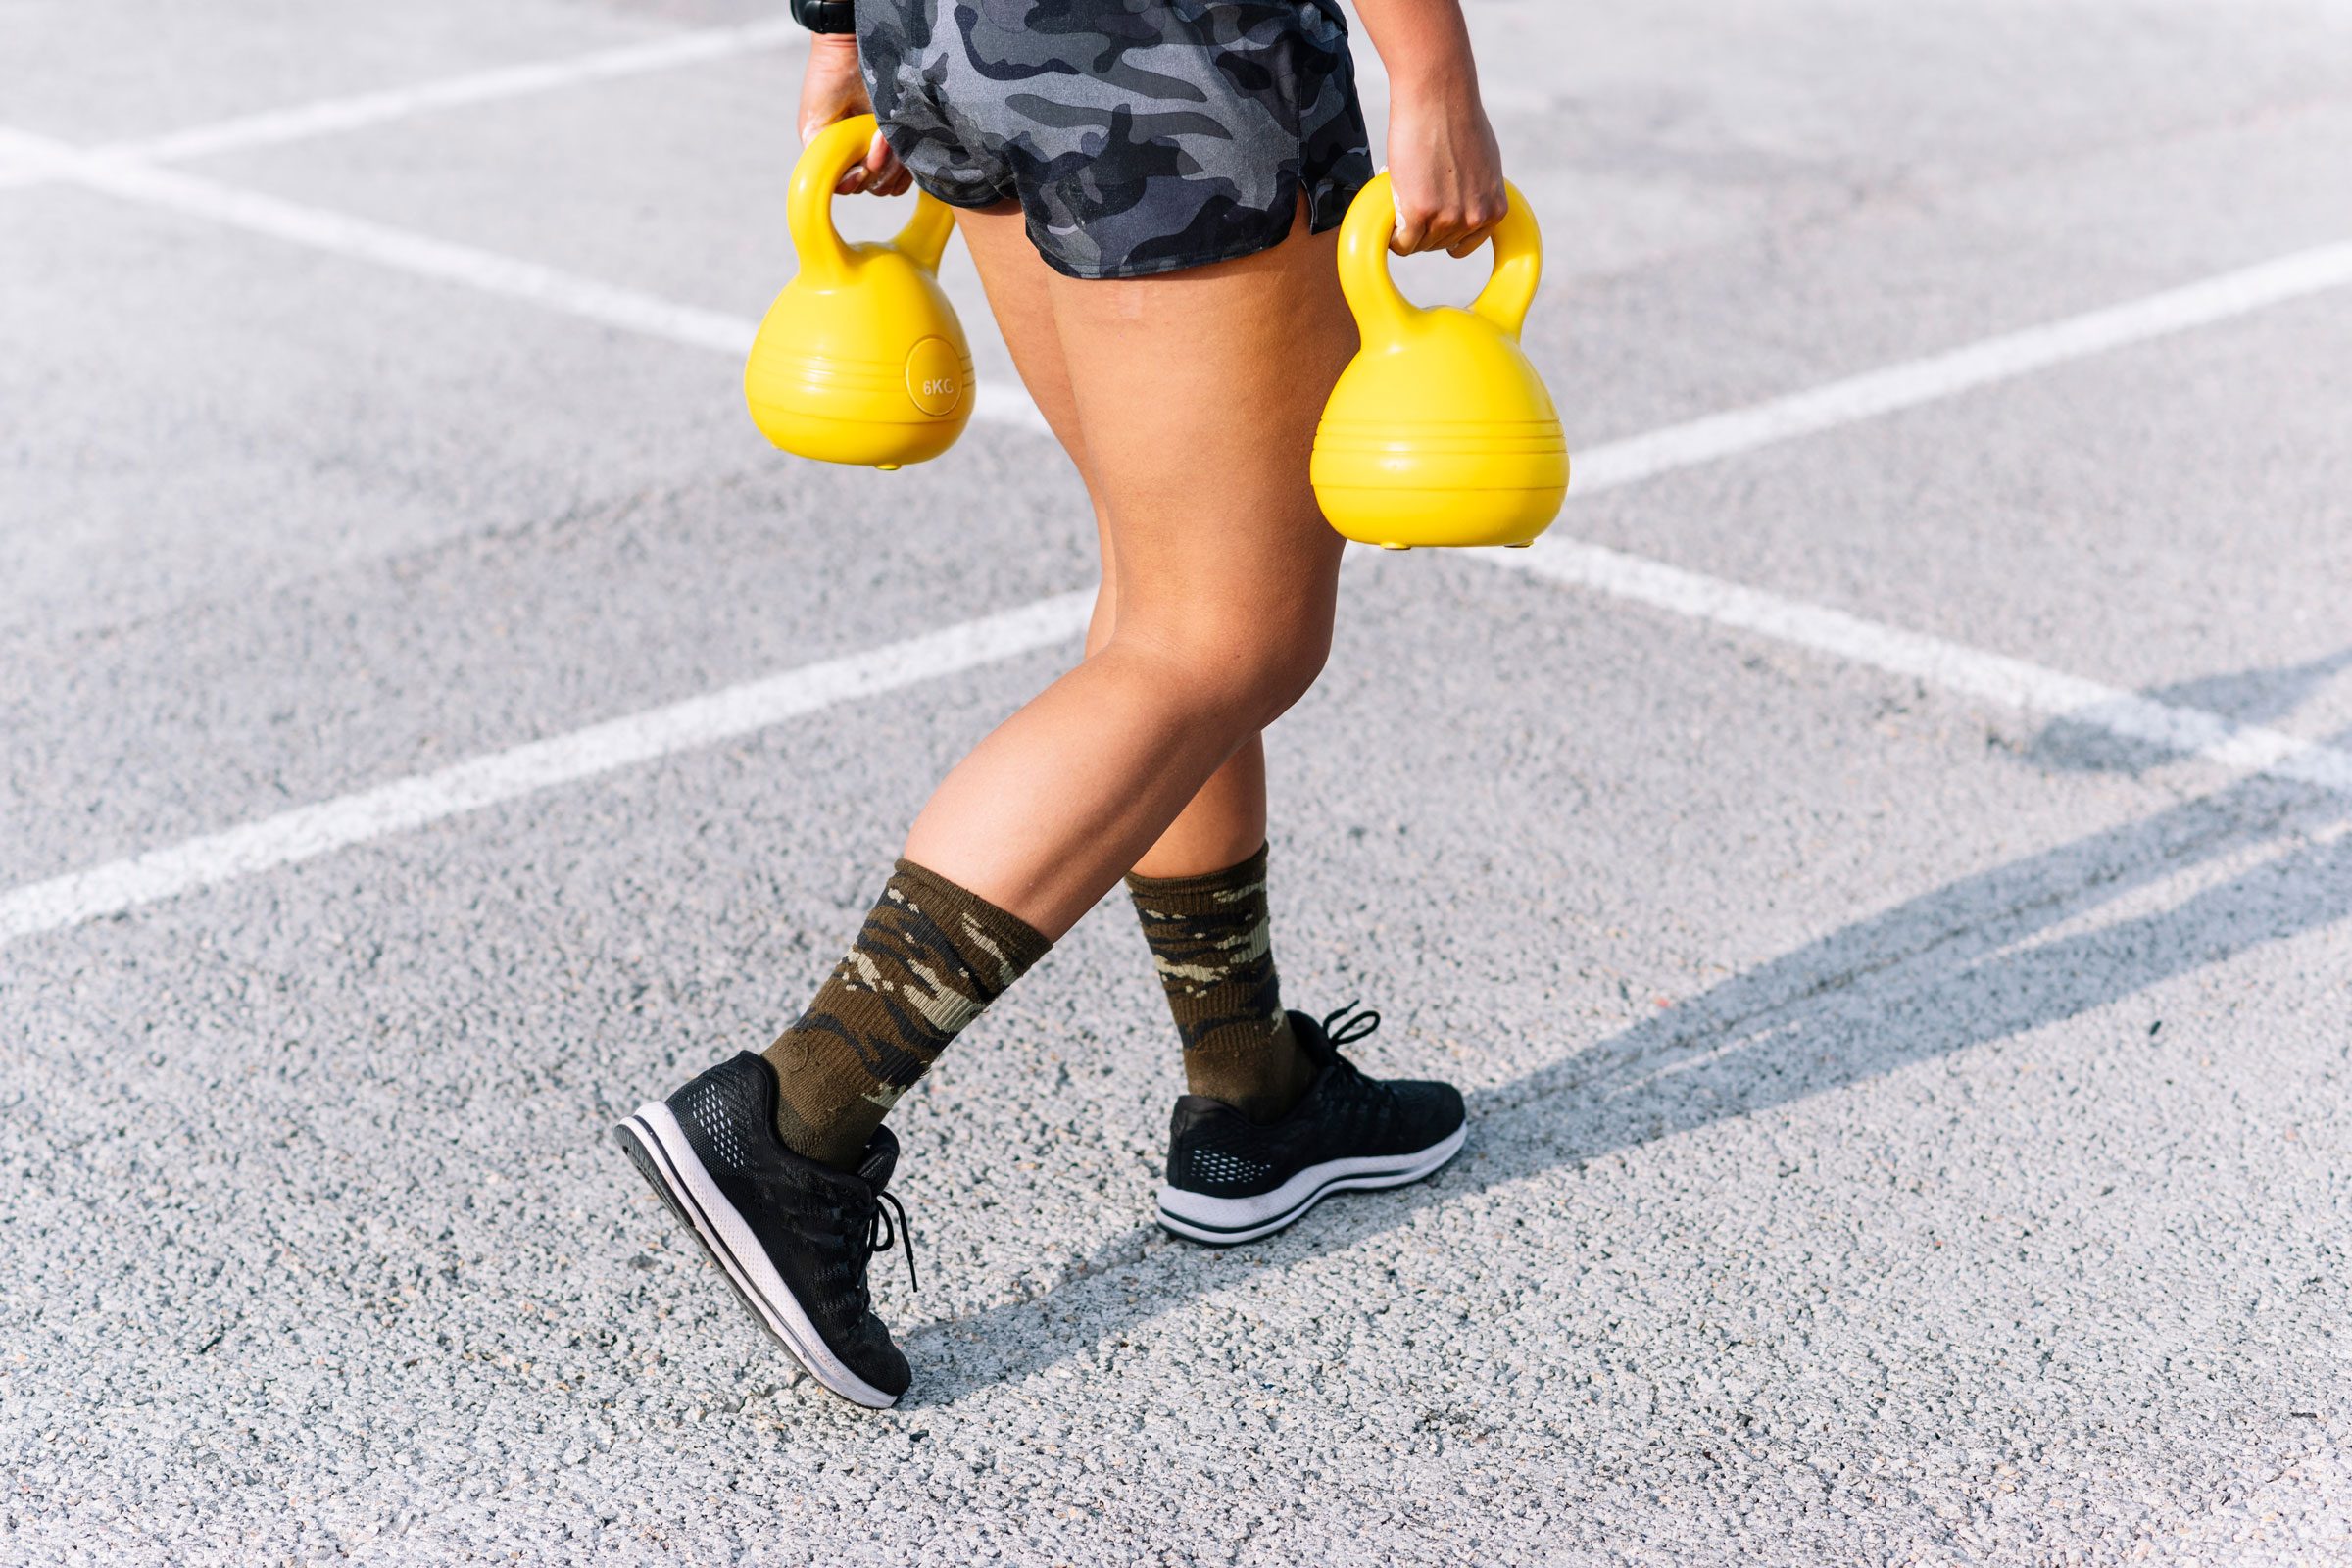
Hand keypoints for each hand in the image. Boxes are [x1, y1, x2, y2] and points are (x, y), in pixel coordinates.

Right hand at [797, 34, 910, 195]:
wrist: (851, 51)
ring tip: (885, 133)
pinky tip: (898, 133)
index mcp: (841, 159)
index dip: (856, 183)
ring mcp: (888, 150)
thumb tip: (840, 185)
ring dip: (893, 161)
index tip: (860, 169)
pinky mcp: (907, 138)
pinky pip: (914, 166)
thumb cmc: (828, 84)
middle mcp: (865, 157)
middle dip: (877, 167)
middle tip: (877, 138)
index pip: (852, 189)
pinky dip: (908, 156)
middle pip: (876, 187)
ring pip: (897, 179)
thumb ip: (819, 158)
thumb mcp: (814, 126)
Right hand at [1383, 78, 1506, 256]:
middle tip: (1411, 197)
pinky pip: (1401, 244)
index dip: (1444, 232)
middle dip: (1423, 227)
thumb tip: (1462, 203)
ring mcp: (1448, 218)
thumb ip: (1477, 191)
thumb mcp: (1483, 163)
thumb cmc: (1456, 119)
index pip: (1465, 243)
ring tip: (1401, 198)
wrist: (1438, 96)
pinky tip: (1389, 218)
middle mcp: (1476, 217)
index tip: (1431, 220)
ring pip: (1418, 245)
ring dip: (1405, 228)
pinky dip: (1392, 236)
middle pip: (1439, 244)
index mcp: (1495, 208)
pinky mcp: (1420, 213)